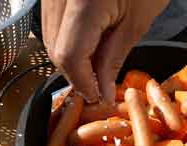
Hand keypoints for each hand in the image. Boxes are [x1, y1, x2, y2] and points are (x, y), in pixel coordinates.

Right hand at [42, 0, 168, 102]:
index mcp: (84, 2)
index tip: (97, 96)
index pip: (69, 55)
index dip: (82, 82)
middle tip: (98, 85)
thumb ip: (114, 58)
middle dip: (75, 72)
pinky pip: (52, 20)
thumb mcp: (137, 21)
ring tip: (96, 65)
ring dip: (70, 57)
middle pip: (54, 47)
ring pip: (49, 36)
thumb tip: (100, 91)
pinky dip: (67, 38)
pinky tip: (88, 43)